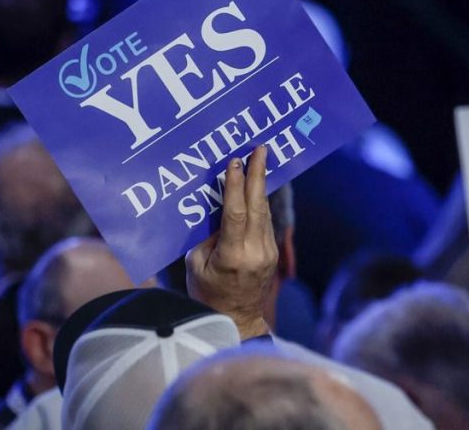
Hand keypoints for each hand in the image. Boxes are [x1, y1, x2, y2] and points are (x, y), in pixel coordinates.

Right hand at [186, 146, 277, 338]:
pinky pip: (265, 222)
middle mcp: (255, 251)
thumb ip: (208, 237)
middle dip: (259, 174)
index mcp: (232, 255)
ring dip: (261, 185)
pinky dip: (260, 203)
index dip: (236, 186)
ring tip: (260, 160)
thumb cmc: (207, 293)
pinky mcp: (272, 253)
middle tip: (261, 149)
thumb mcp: (196, 265)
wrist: (236, 319)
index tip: (236, 162)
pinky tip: (258, 186)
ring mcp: (267, 252)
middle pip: (258, 206)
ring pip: (264, 212)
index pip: (236, 213)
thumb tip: (218, 211)